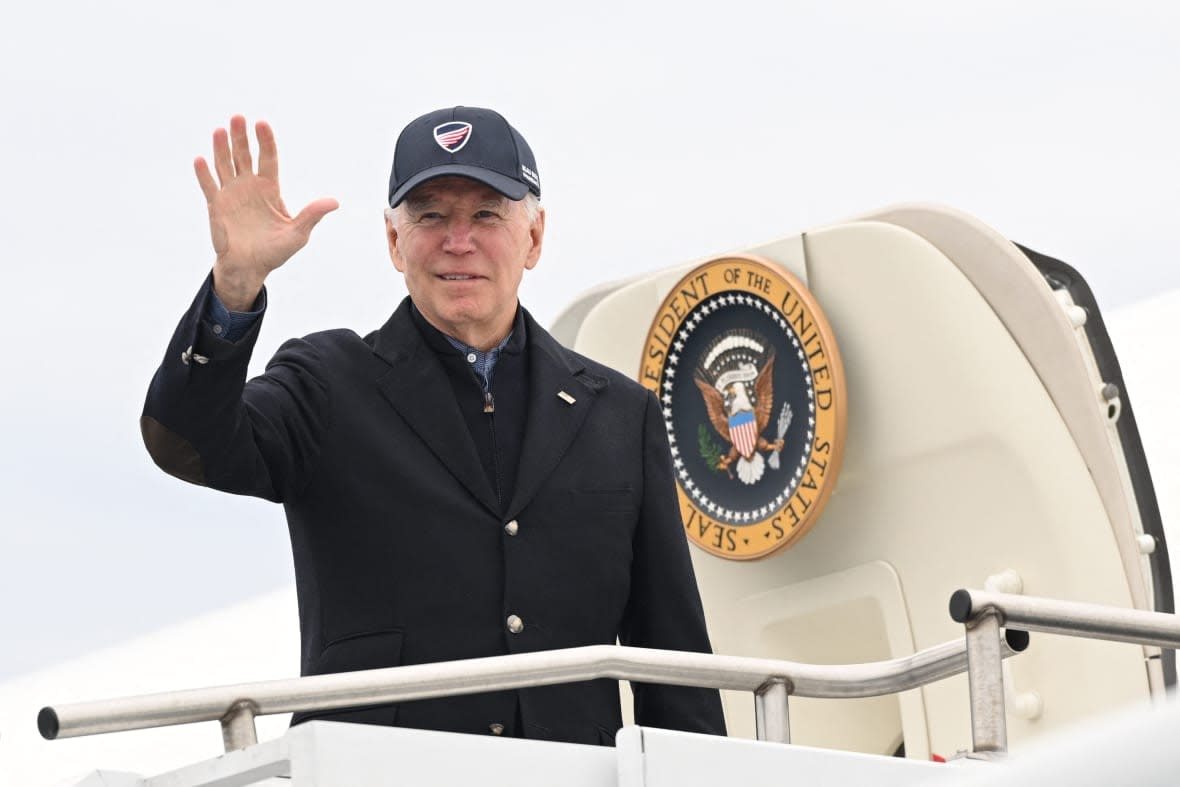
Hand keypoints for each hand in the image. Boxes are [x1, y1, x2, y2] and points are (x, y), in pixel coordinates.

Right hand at [195, 115, 337, 310]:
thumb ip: (312, 215)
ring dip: (221, 148)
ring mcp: (231, 194)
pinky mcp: (216, 205)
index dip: (266, 141)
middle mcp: (249, 186)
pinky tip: (200, 159)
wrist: (250, 267)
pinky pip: (209, 186)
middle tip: (238, 117)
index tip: (262, 124)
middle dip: (242, 137)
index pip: (268, 159)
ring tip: (220, 130)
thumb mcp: (298, 233)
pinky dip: (204, 173)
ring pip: (225, 165)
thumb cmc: (275, 251)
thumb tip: (334, 202)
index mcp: (270, 189)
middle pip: (244, 156)